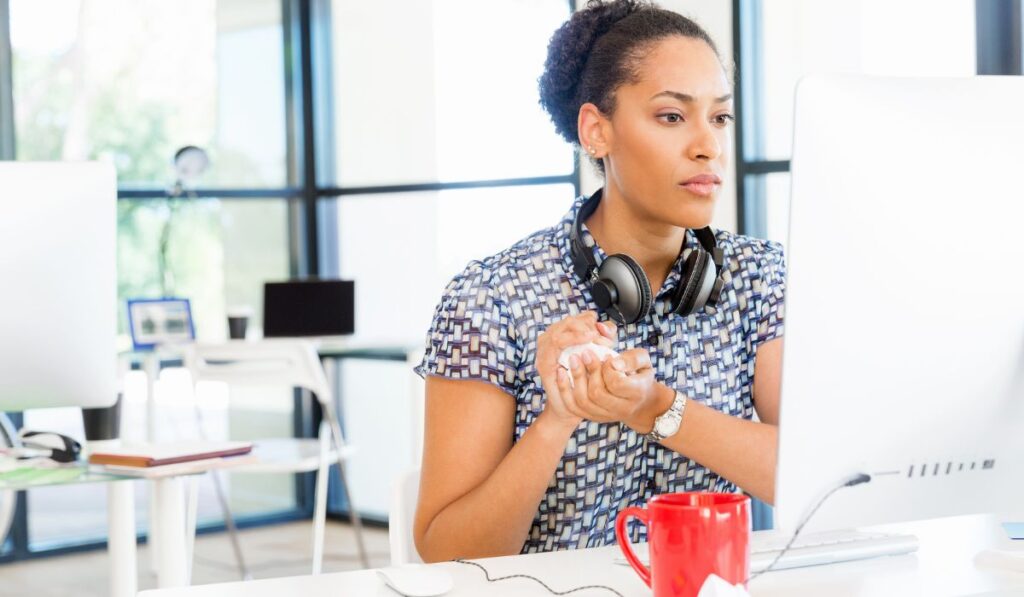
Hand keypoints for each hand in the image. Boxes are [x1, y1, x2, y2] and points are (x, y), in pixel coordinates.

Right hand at [535, 311, 615, 429]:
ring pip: (559, 331)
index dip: (590, 320)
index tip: (603, 331)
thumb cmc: (589, 379)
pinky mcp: (544, 364)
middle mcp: (551, 340)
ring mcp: (545, 352)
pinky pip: (555, 346)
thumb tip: (603, 326)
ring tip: (592, 336)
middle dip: (584, 325)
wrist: (577, 406)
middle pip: (567, 322)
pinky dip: (570, 342)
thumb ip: (605, 337)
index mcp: (564, 335)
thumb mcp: (601, 354)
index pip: (577, 318)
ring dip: (577, 332)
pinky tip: (583, 345)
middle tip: (599, 336)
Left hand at [556, 347, 672, 433]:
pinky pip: (574, 408)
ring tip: (573, 359)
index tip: (605, 354)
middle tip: (584, 353)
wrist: (639, 400)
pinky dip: (565, 390)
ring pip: (584, 402)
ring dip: (576, 378)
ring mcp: (606, 415)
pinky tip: (561, 372)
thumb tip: (613, 363)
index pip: (616, 382)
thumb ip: (632, 358)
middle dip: (589, 371)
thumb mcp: (643, 361)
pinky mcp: (594, 417)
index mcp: (637, 393)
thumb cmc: (640, 373)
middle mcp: (622, 409)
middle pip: (597, 394)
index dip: (607, 367)